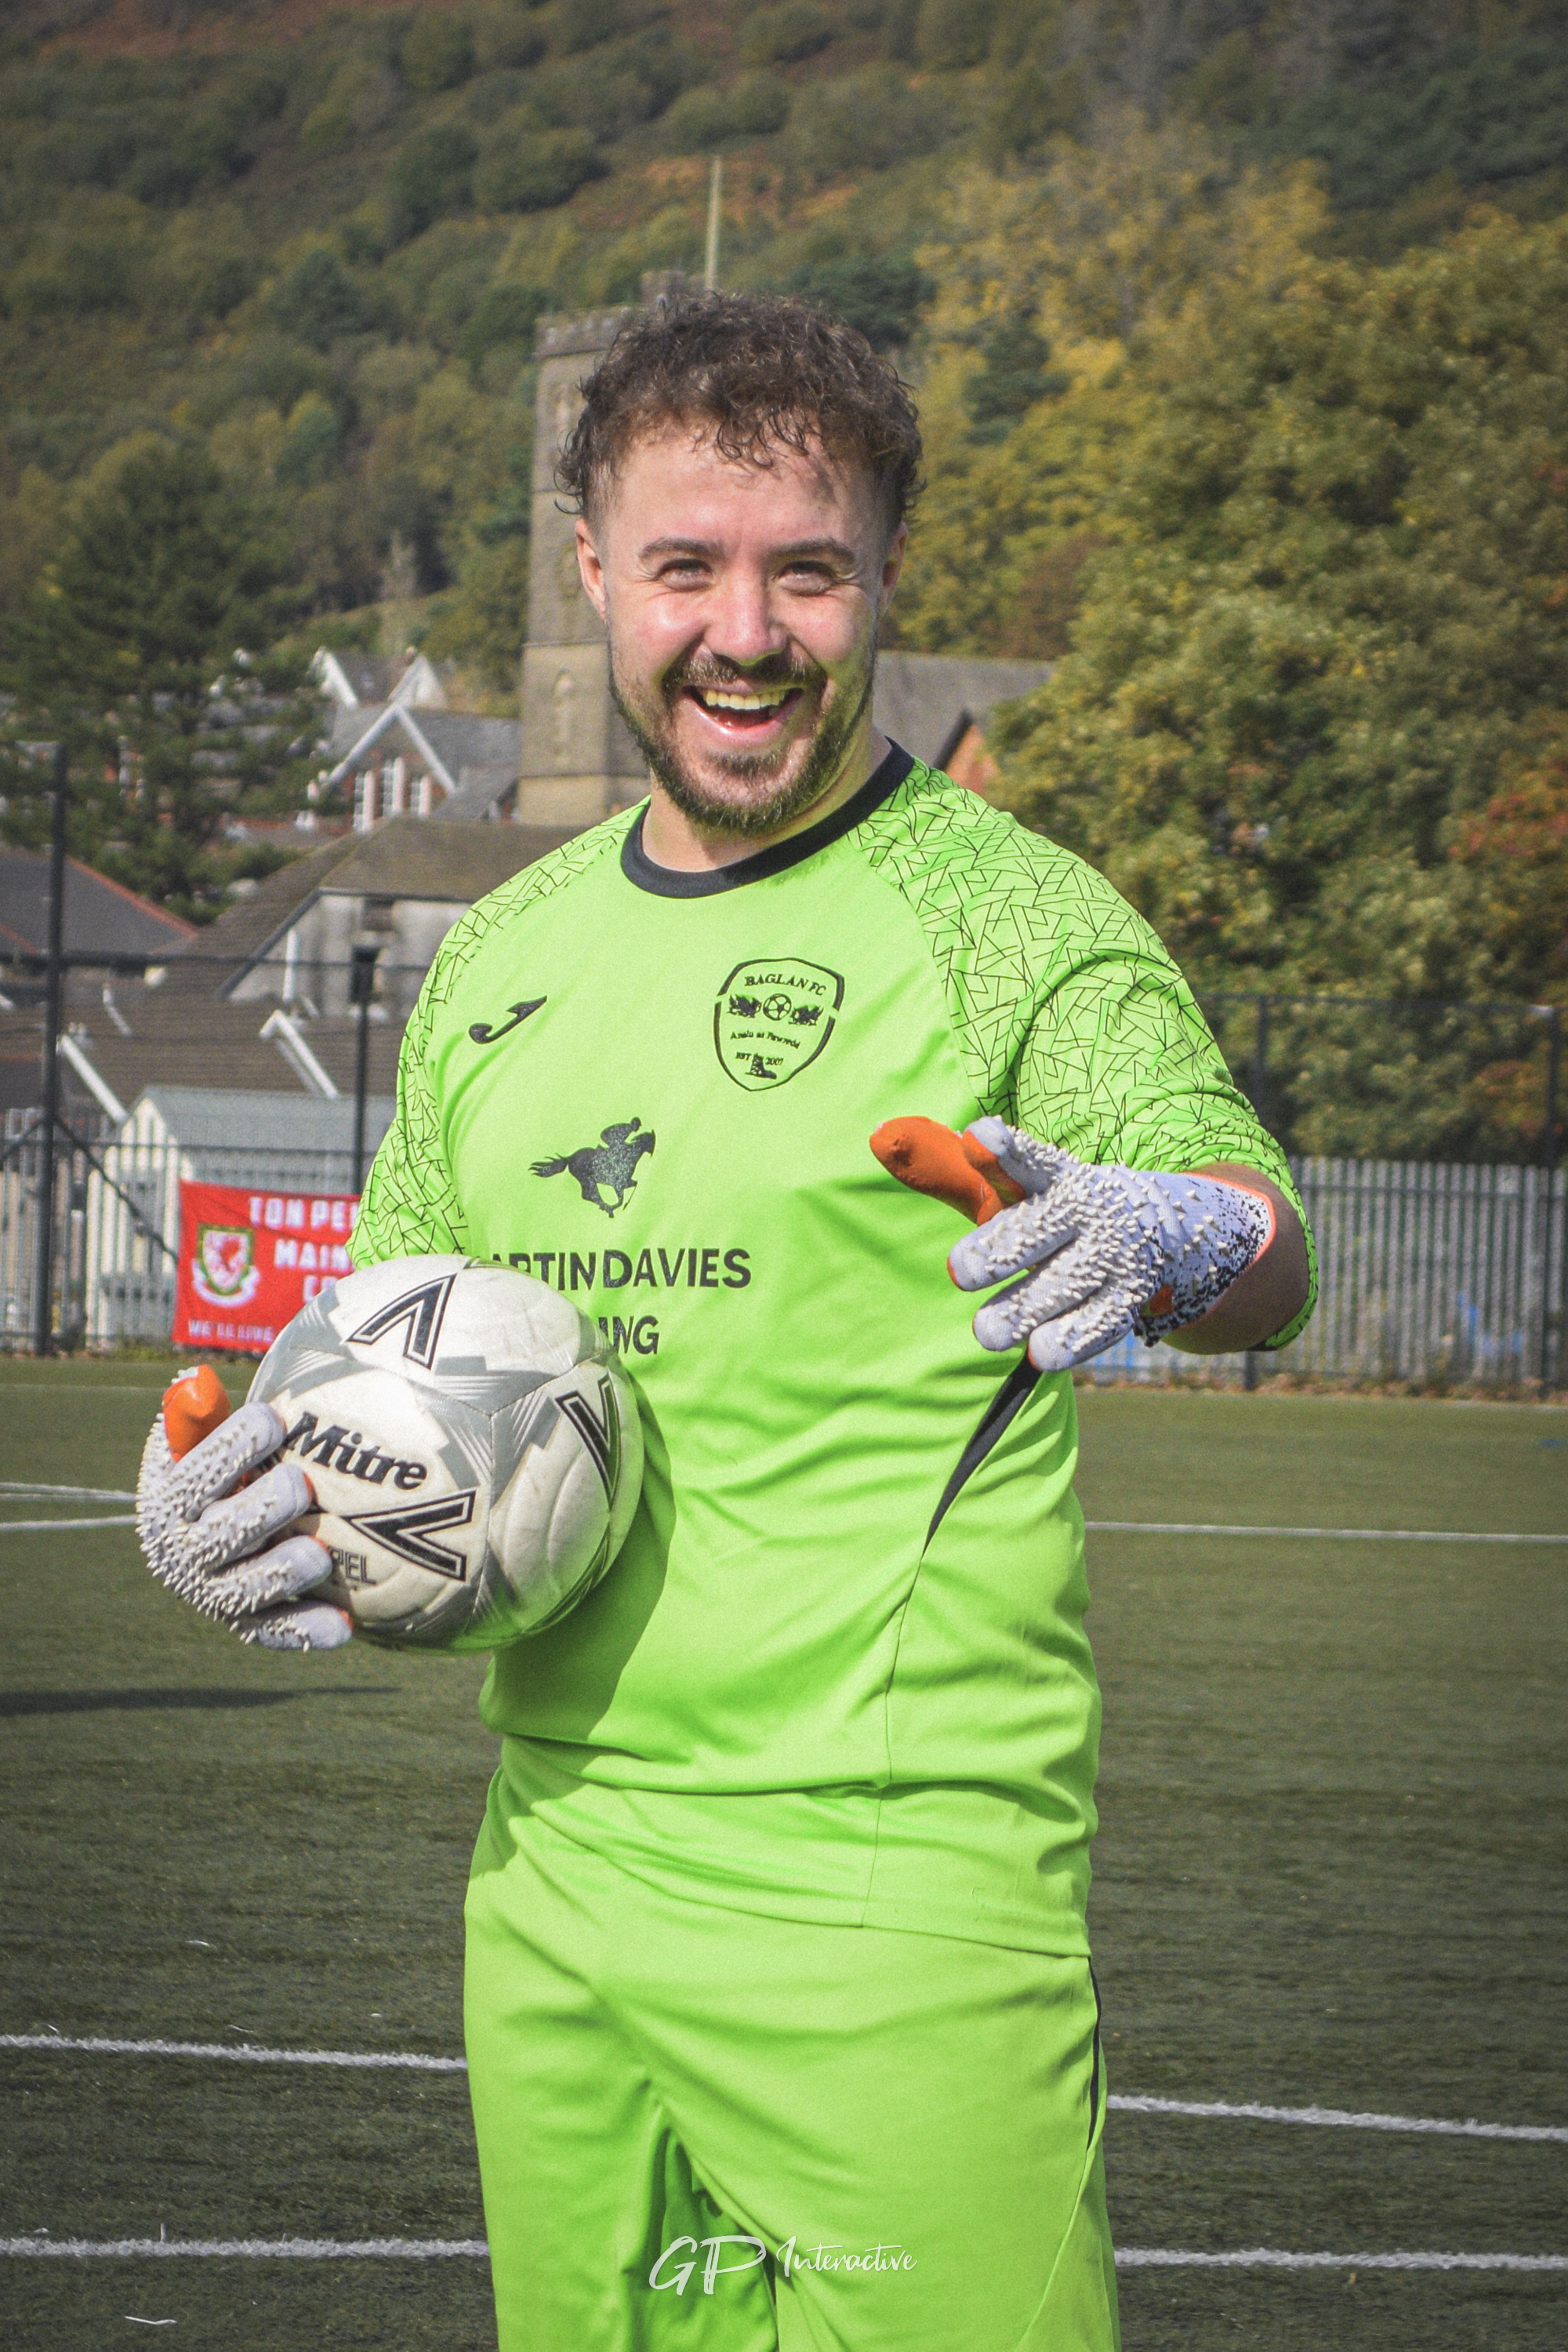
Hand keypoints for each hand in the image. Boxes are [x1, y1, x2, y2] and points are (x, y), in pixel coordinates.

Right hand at [137, 1396, 349, 1649]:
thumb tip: (197, 1380)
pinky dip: (306, 1631)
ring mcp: (212, 1593)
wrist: (217, 1534)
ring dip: (281, 1575)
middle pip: (217, 1537)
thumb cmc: (223, 1469)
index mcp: (167, 1501)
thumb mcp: (203, 1440)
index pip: (193, 1476)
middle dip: (259, 1511)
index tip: (274, 1418)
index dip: (232, 1448)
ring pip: (243, 1591)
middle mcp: (181, 1552)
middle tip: (301, 1485)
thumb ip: (200, 1414)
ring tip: (320, 1556)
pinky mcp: (245, 1623)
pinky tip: (345, 1626)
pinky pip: (273, 1631)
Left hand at [945, 1118, 1273, 1372]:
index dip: (1001, 1150)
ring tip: (987, 1331)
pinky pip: (1095, 1327)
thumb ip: (944, 1168)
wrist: (1155, 1228)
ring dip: (1021, 1310)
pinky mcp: (1128, 1299)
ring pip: (1062, 1286)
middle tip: (959, 1271)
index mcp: (1051, 1174)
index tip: (976, 1137)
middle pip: (1036, 1229)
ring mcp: (1113, 1255)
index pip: (1024, 1159)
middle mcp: (1087, 1209)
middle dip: (996, 1251)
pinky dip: (1065, 1342)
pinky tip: (1038, 1352)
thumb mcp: (1004, 1186)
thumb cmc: (1049, 1207)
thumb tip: (877, 1138)